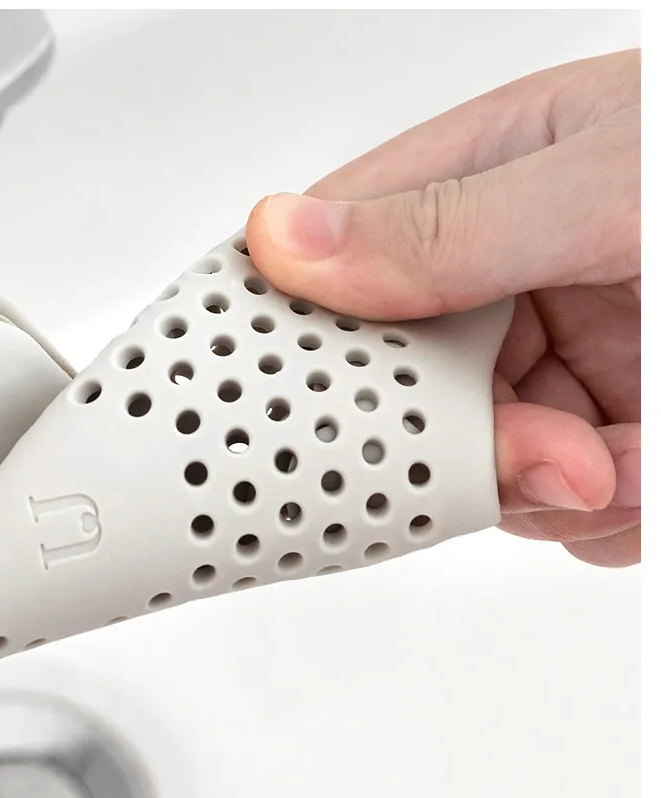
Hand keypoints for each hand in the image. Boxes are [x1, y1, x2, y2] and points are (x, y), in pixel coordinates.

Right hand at [245, 49, 639, 566]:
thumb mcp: (620, 186)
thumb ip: (448, 227)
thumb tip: (283, 238)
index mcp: (497, 174)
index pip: (338, 248)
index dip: (296, 318)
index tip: (280, 387)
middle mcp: (517, 272)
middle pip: (399, 376)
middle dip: (452, 433)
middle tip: (531, 448)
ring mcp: (563, 360)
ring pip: (473, 455)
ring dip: (540, 484)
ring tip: (626, 464)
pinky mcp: (612, 439)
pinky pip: (553, 504)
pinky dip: (598, 515)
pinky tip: (647, 482)